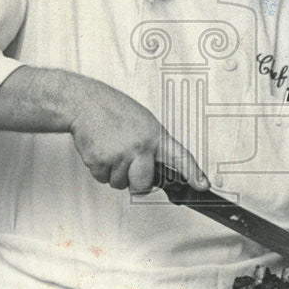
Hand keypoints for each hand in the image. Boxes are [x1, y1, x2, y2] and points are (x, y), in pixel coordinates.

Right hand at [68, 80, 208, 193]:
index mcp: (154, 136)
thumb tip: (158, 167)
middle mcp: (140, 147)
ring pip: (120, 184)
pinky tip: (102, 150)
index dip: (193, 173)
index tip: (202, 185)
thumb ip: (153, 145)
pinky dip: (101, 170)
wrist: (85, 103)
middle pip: (143, 186)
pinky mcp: (100, 161)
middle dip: (136, 182)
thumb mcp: (144, 122)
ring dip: (115, 173)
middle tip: (128, 164)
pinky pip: (103, 179)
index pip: (180, 157)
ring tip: (112, 149)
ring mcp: (120, 155)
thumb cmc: (114, 110)